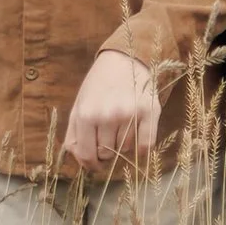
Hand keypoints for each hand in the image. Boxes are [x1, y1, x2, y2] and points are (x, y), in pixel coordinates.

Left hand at [63, 51, 159, 167]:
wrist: (124, 59)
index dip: (90, 164)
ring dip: (122, 145)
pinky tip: (136, 136)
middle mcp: (108, 115)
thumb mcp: (79, 106)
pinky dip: (141, 148)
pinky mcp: (150, 112)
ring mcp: (130, 114)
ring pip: (126, 150)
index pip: (87, 155)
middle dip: (106, 151)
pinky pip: (146, 146)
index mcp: (86, 114)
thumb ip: (74, 134)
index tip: (94, 165)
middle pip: (107, 154)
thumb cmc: (98, 85)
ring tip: (121, 127)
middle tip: (108, 137)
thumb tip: (81, 161)